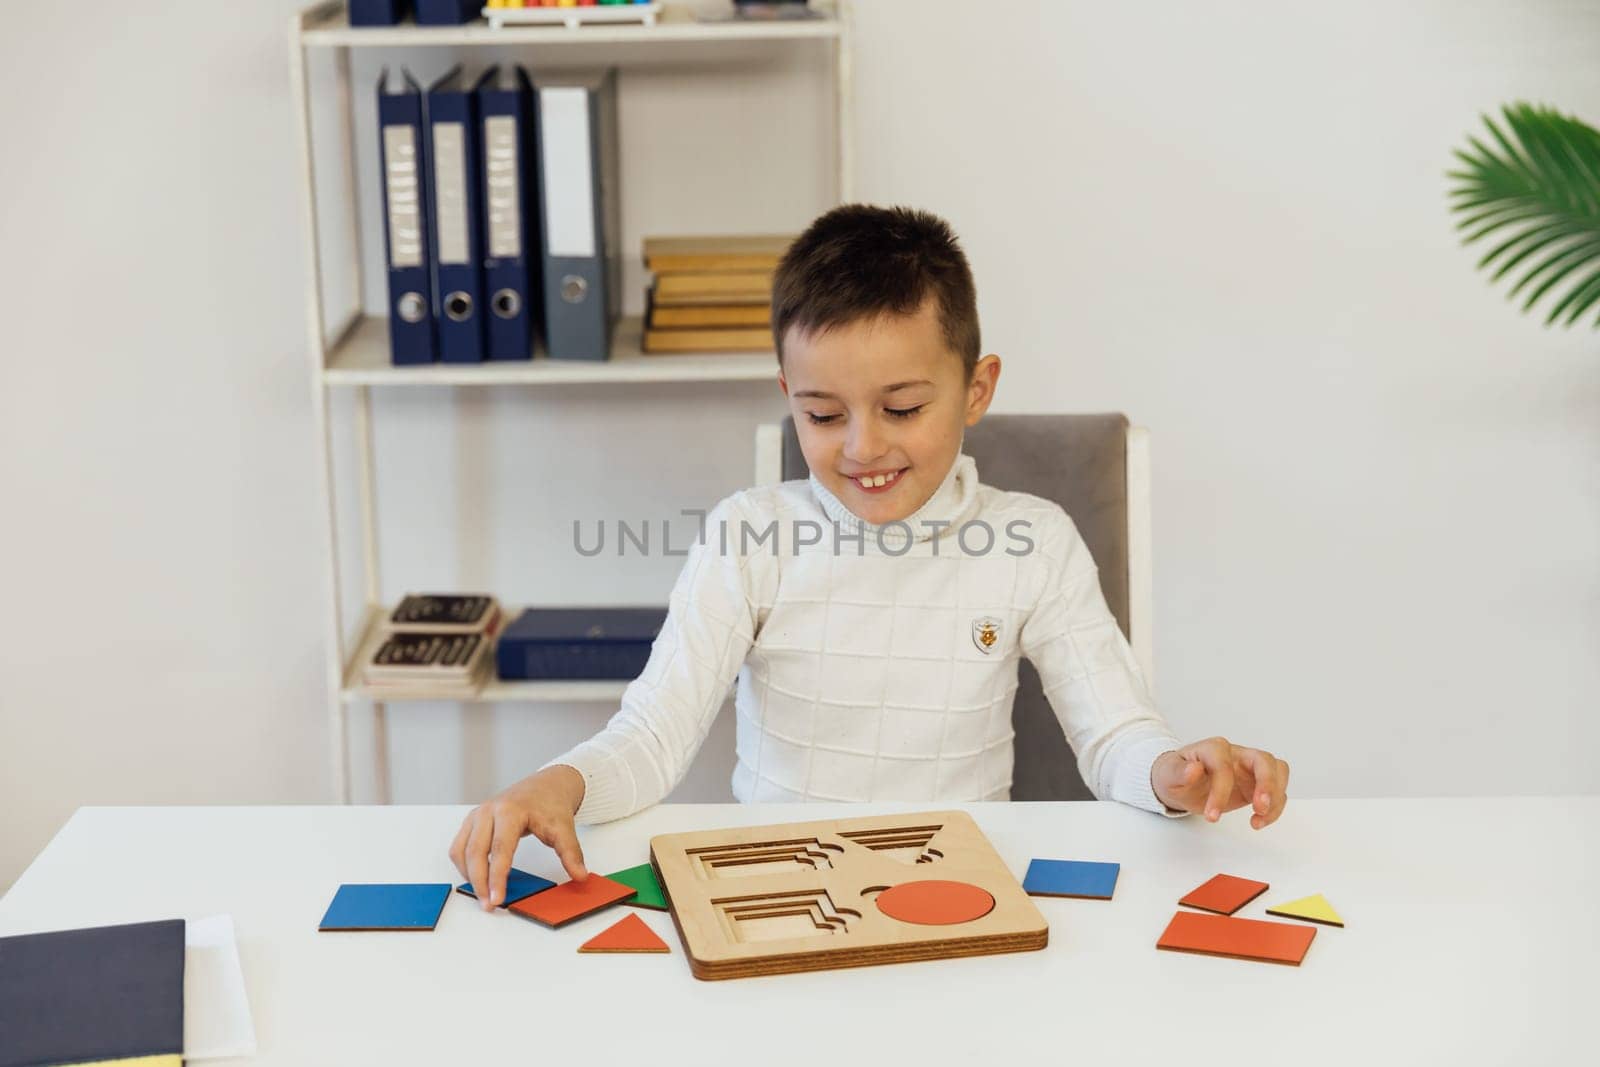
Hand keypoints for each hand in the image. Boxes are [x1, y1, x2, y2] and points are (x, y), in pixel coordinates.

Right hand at [448, 764, 588, 910]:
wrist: (546, 785)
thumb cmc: (551, 804)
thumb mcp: (564, 827)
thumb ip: (571, 853)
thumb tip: (580, 876)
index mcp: (510, 811)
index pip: (500, 849)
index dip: (497, 877)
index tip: (498, 899)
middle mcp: (489, 811)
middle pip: (475, 852)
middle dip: (479, 882)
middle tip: (489, 906)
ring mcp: (478, 815)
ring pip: (461, 850)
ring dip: (468, 876)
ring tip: (483, 895)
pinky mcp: (473, 821)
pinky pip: (459, 847)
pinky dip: (464, 865)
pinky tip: (477, 878)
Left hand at [1150, 738, 1289, 829]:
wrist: (1179, 783)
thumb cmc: (1175, 775)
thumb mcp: (1168, 774)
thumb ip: (1178, 771)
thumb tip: (1193, 769)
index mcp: (1213, 748)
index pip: (1224, 765)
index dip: (1221, 790)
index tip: (1212, 815)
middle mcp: (1236, 755)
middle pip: (1264, 760)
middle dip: (1267, 784)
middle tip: (1260, 808)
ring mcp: (1249, 768)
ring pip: (1278, 772)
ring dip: (1276, 797)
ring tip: (1259, 818)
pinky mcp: (1256, 784)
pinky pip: (1277, 791)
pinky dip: (1274, 808)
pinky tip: (1258, 821)